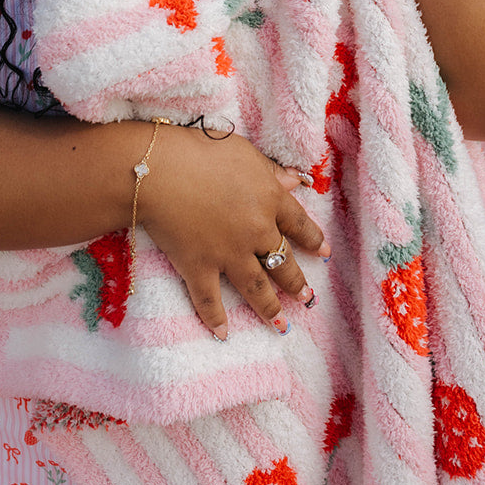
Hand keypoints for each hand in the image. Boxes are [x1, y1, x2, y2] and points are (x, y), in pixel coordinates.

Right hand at [137, 124, 326, 338]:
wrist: (160, 171)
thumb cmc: (201, 151)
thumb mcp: (244, 153)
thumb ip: (270, 171)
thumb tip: (296, 181)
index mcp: (269, 200)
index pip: (298, 223)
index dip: (312, 238)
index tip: (324, 252)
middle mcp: (255, 232)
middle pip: (282, 262)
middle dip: (297, 283)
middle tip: (308, 299)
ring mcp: (228, 254)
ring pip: (256, 288)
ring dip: (270, 308)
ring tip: (281, 325)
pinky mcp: (199, 267)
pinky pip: (210, 299)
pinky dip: (215, 318)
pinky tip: (223, 333)